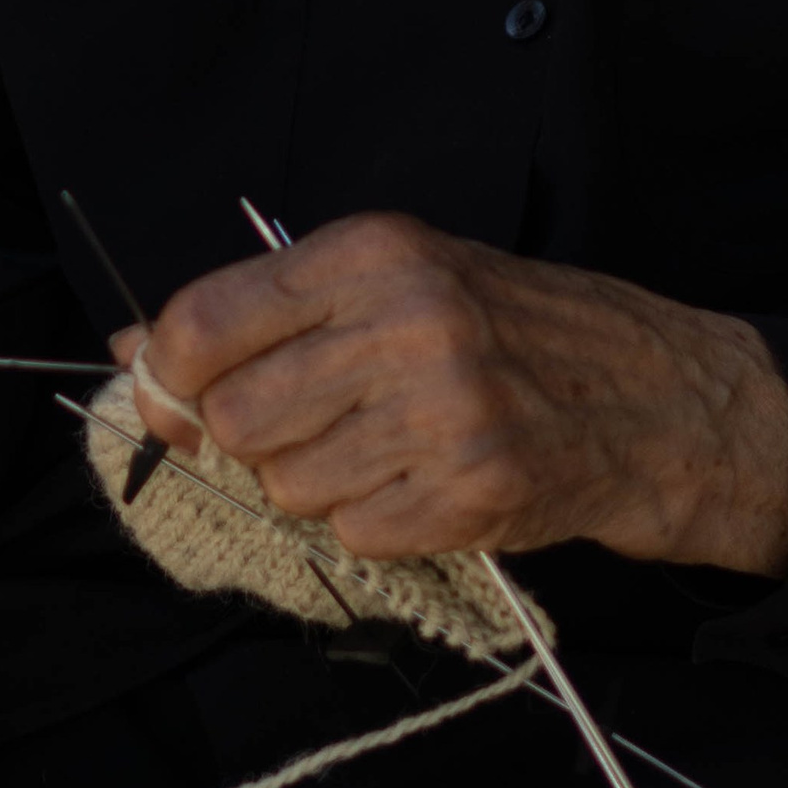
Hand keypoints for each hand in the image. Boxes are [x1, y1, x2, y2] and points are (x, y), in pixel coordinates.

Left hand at [122, 215, 787, 577]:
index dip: (167, 374)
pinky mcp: (471, 492)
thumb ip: (265, 310)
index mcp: (376, 253)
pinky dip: (374, 524)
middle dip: (253, 438)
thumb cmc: (512, 331)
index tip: (171, 395)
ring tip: (386, 450)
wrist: (655, 397)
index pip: (208, 320)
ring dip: (319, 484)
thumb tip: (132, 348)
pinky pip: (353, 534)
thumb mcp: (395, 280)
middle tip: (313, 424)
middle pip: (238, 418)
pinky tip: (425, 484)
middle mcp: (406, 322)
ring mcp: (442, 411)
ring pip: (288, 485)